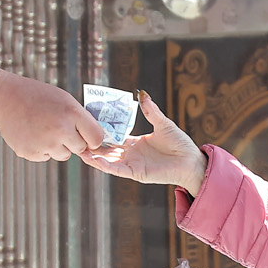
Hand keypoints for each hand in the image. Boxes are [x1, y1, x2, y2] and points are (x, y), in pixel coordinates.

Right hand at [0, 69, 109, 162]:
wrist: (6, 99)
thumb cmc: (39, 97)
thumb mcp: (65, 100)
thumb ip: (80, 119)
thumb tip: (96, 141)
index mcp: (72, 114)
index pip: (96, 138)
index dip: (92, 138)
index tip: (87, 136)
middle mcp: (61, 131)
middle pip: (79, 148)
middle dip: (73, 141)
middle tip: (59, 127)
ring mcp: (45, 144)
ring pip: (63, 155)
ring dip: (57, 146)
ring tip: (44, 129)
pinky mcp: (31, 153)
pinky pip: (46, 157)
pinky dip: (41, 149)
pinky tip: (32, 133)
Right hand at [82, 93, 206, 196]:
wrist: (191, 161)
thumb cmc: (180, 144)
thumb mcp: (163, 123)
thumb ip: (150, 111)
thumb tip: (141, 93)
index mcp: (135, 143)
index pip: (113, 136)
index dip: (100, 131)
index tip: (87, 123)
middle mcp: (131, 154)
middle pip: (106, 149)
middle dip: (92, 145)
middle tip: (76, 137)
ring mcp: (132, 164)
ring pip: (108, 161)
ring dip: (94, 156)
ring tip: (79, 149)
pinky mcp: (136, 173)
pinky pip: (117, 170)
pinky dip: (105, 165)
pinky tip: (94, 159)